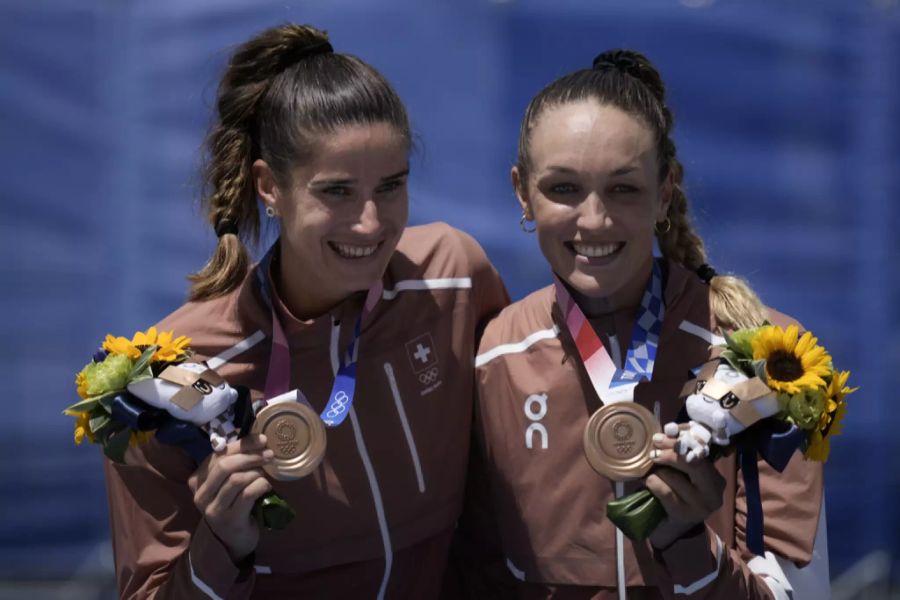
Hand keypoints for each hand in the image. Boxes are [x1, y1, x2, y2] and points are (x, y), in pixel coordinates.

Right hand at [188, 435, 273, 561]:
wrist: (233, 539)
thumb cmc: (233, 504)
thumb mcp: (227, 482)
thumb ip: (234, 463)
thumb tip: (257, 440)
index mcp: (197, 480)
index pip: (218, 455)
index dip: (241, 444)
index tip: (262, 440)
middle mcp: (200, 494)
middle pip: (224, 466)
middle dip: (250, 456)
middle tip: (268, 454)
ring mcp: (213, 509)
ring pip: (237, 479)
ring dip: (256, 472)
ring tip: (265, 473)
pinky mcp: (229, 519)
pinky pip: (247, 494)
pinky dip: (261, 485)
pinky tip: (266, 486)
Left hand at [645, 426, 724, 548]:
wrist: (676, 527)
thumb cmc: (680, 493)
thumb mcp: (685, 474)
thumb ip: (682, 454)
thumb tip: (669, 431)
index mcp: (716, 476)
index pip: (700, 452)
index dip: (680, 441)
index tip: (662, 436)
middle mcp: (714, 490)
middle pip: (691, 463)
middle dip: (669, 453)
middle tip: (653, 449)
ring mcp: (702, 505)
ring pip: (673, 476)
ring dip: (657, 471)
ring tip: (650, 470)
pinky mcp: (685, 514)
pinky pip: (664, 491)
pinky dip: (653, 483)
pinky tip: (648, 482)